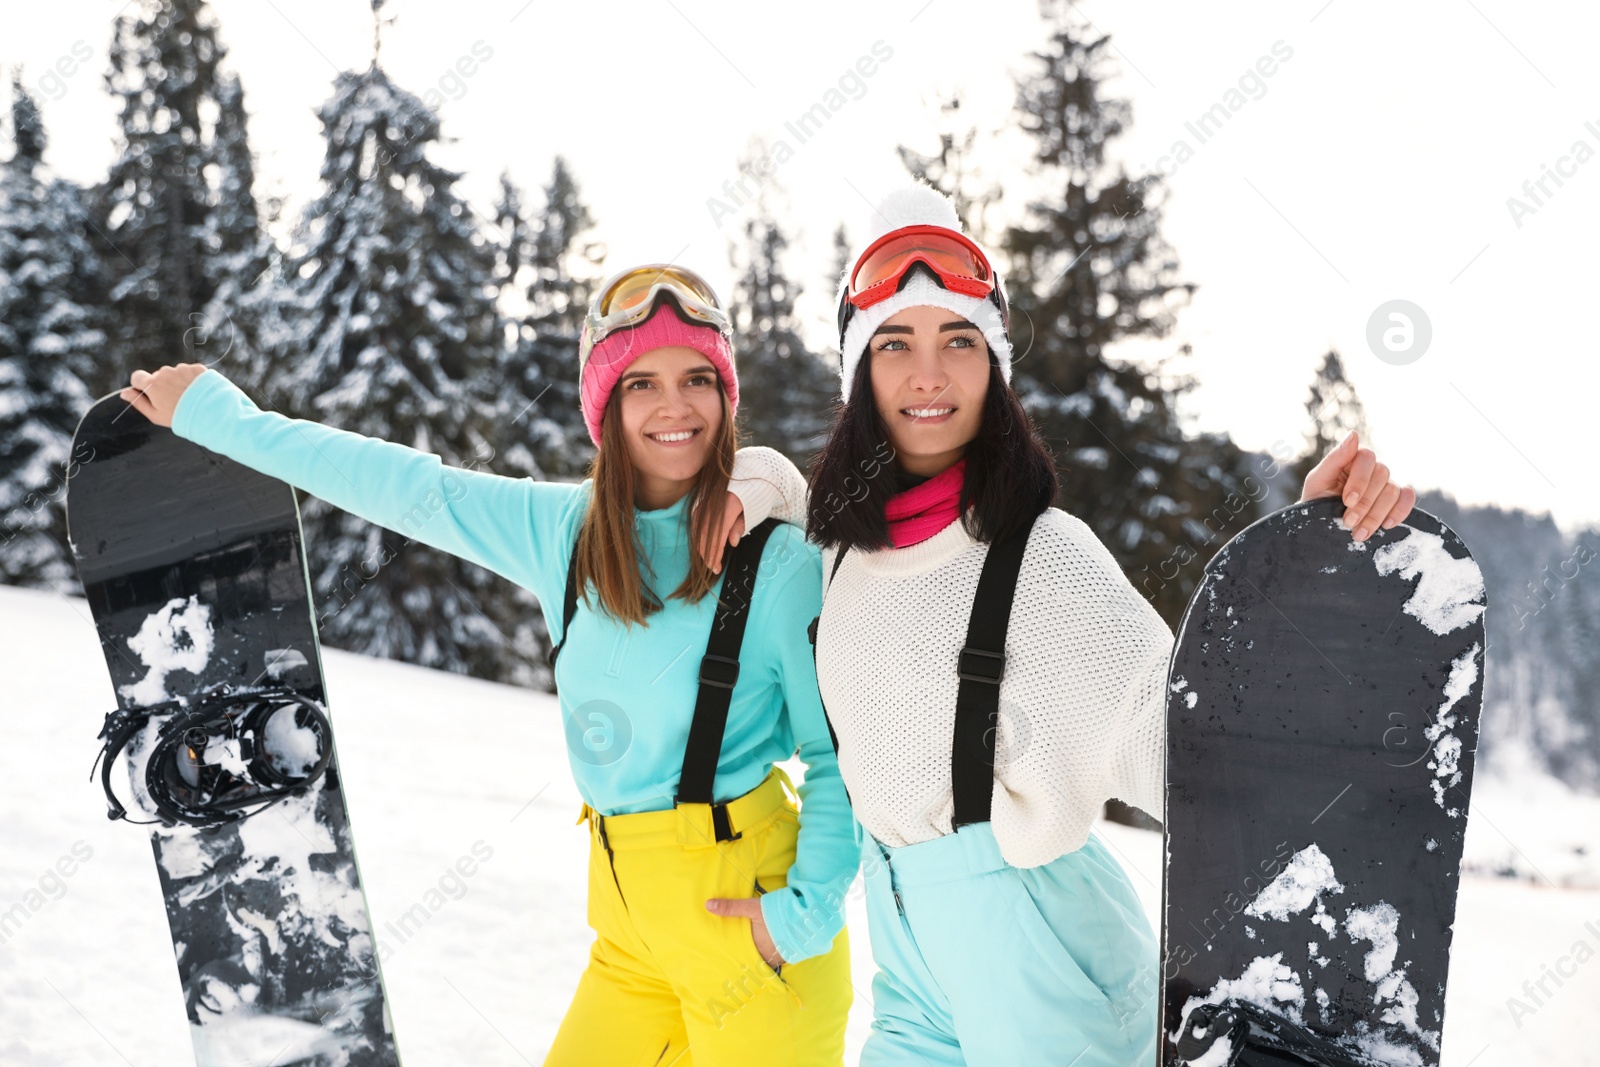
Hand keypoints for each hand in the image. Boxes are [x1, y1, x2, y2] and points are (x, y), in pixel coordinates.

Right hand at [120, 364, 207, 427]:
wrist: (211, 413)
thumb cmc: (181, 417)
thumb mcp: (156, 415)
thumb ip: (138, 402)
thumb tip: (124, 393)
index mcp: (152, 384)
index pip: (137, 376)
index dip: (141, 385)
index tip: (149, 393)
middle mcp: (165, 373)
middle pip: (158, 376)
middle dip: (163, 386)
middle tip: (175, 401)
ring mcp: (182, 369)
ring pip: (175, 374)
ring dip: (179, 382)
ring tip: (189, 397)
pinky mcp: (197, 368)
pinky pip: (190, 372)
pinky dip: (192, 380)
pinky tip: (198, 392)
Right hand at [696, 492, 747, 574]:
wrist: (748, 476)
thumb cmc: (754, 496)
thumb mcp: (753, 511)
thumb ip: (741, 526)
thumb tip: (732, 543)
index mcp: (728, 506)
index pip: (718, 535)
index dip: (715, 553)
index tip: (716, 566)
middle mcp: (713, 505)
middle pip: (705, 534)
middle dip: (707, 553)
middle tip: (713, 567)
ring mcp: (706, 502)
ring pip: (698, 529)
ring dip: (701, 547)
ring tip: (709, 560)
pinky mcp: (701, 502)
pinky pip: (695, 522)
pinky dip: (697, 536)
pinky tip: (702, 546)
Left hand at [705, 895, 785, 969]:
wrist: (806, 918)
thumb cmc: (775, 914)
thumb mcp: (751, 908)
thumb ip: (730, 907)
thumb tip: (707, 905)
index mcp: (753, 949)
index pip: (740, 957)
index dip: (735, 957)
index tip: (728, 959)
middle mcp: (765, 958)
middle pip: (753, 959)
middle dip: (748, 957)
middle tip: (740, 956)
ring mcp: (778, 958)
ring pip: (765, 960)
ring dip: (761, 956)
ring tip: (755, 952)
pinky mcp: (789, 954)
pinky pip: (777, 957)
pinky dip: (773, 954)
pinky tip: (772, 949)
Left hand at [1299, 430, 1415, 541]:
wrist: (1320, 526)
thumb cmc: (1316, 500)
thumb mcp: (1318, 480)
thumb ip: (1334, 459)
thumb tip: (1354, 434)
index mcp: (1352, 459)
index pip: (1367, 458)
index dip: (1360, 480)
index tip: (1347, 501)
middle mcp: (1372, 469)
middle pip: (1382, 476)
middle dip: (1365, 503)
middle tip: (1349, 522)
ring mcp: (1385, 484)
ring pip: (1393, 491)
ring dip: (1376, 515)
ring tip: (1359, 533)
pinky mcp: (1395, 500)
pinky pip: (1407, 498)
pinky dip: (1400, 511)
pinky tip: (1386, 525)